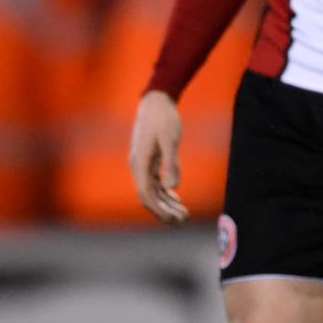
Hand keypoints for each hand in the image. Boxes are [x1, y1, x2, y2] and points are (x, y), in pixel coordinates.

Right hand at [128, 90, 187, 223]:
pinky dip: (166, 194)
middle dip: (165, 211)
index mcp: (139, 163)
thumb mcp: (170, 139)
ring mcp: (142, 164)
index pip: (146, 194)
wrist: (156, 100)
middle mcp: (137, 166)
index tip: (174, 220)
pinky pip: (155, 183)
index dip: (159, 210)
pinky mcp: (148, 161)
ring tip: (185, 215)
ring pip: (152, 192)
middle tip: (184, 221)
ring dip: (167, 204)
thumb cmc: (163, 118)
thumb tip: (172, 187)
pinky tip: (178, 200)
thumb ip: (171, 163)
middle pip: (149, 197)